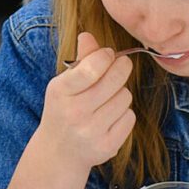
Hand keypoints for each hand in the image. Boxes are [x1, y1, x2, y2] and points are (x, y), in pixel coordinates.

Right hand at [35, 32, 135, 175]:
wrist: (59, 152)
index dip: (106, 56)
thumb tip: (88, 35)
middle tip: (121, 67)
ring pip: (125, 97)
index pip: (91, 68)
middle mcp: (74, 113)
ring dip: (121, 94)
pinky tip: (110, 118)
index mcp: (60, 92)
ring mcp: (91, 132)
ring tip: (107, 100)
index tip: (109, 55)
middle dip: (122, 69)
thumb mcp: (64, 84)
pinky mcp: (107, 146)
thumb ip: (81, 60)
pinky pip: (130, 117)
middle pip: (116, 80)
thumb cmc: (64, 109)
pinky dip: (124, 114)